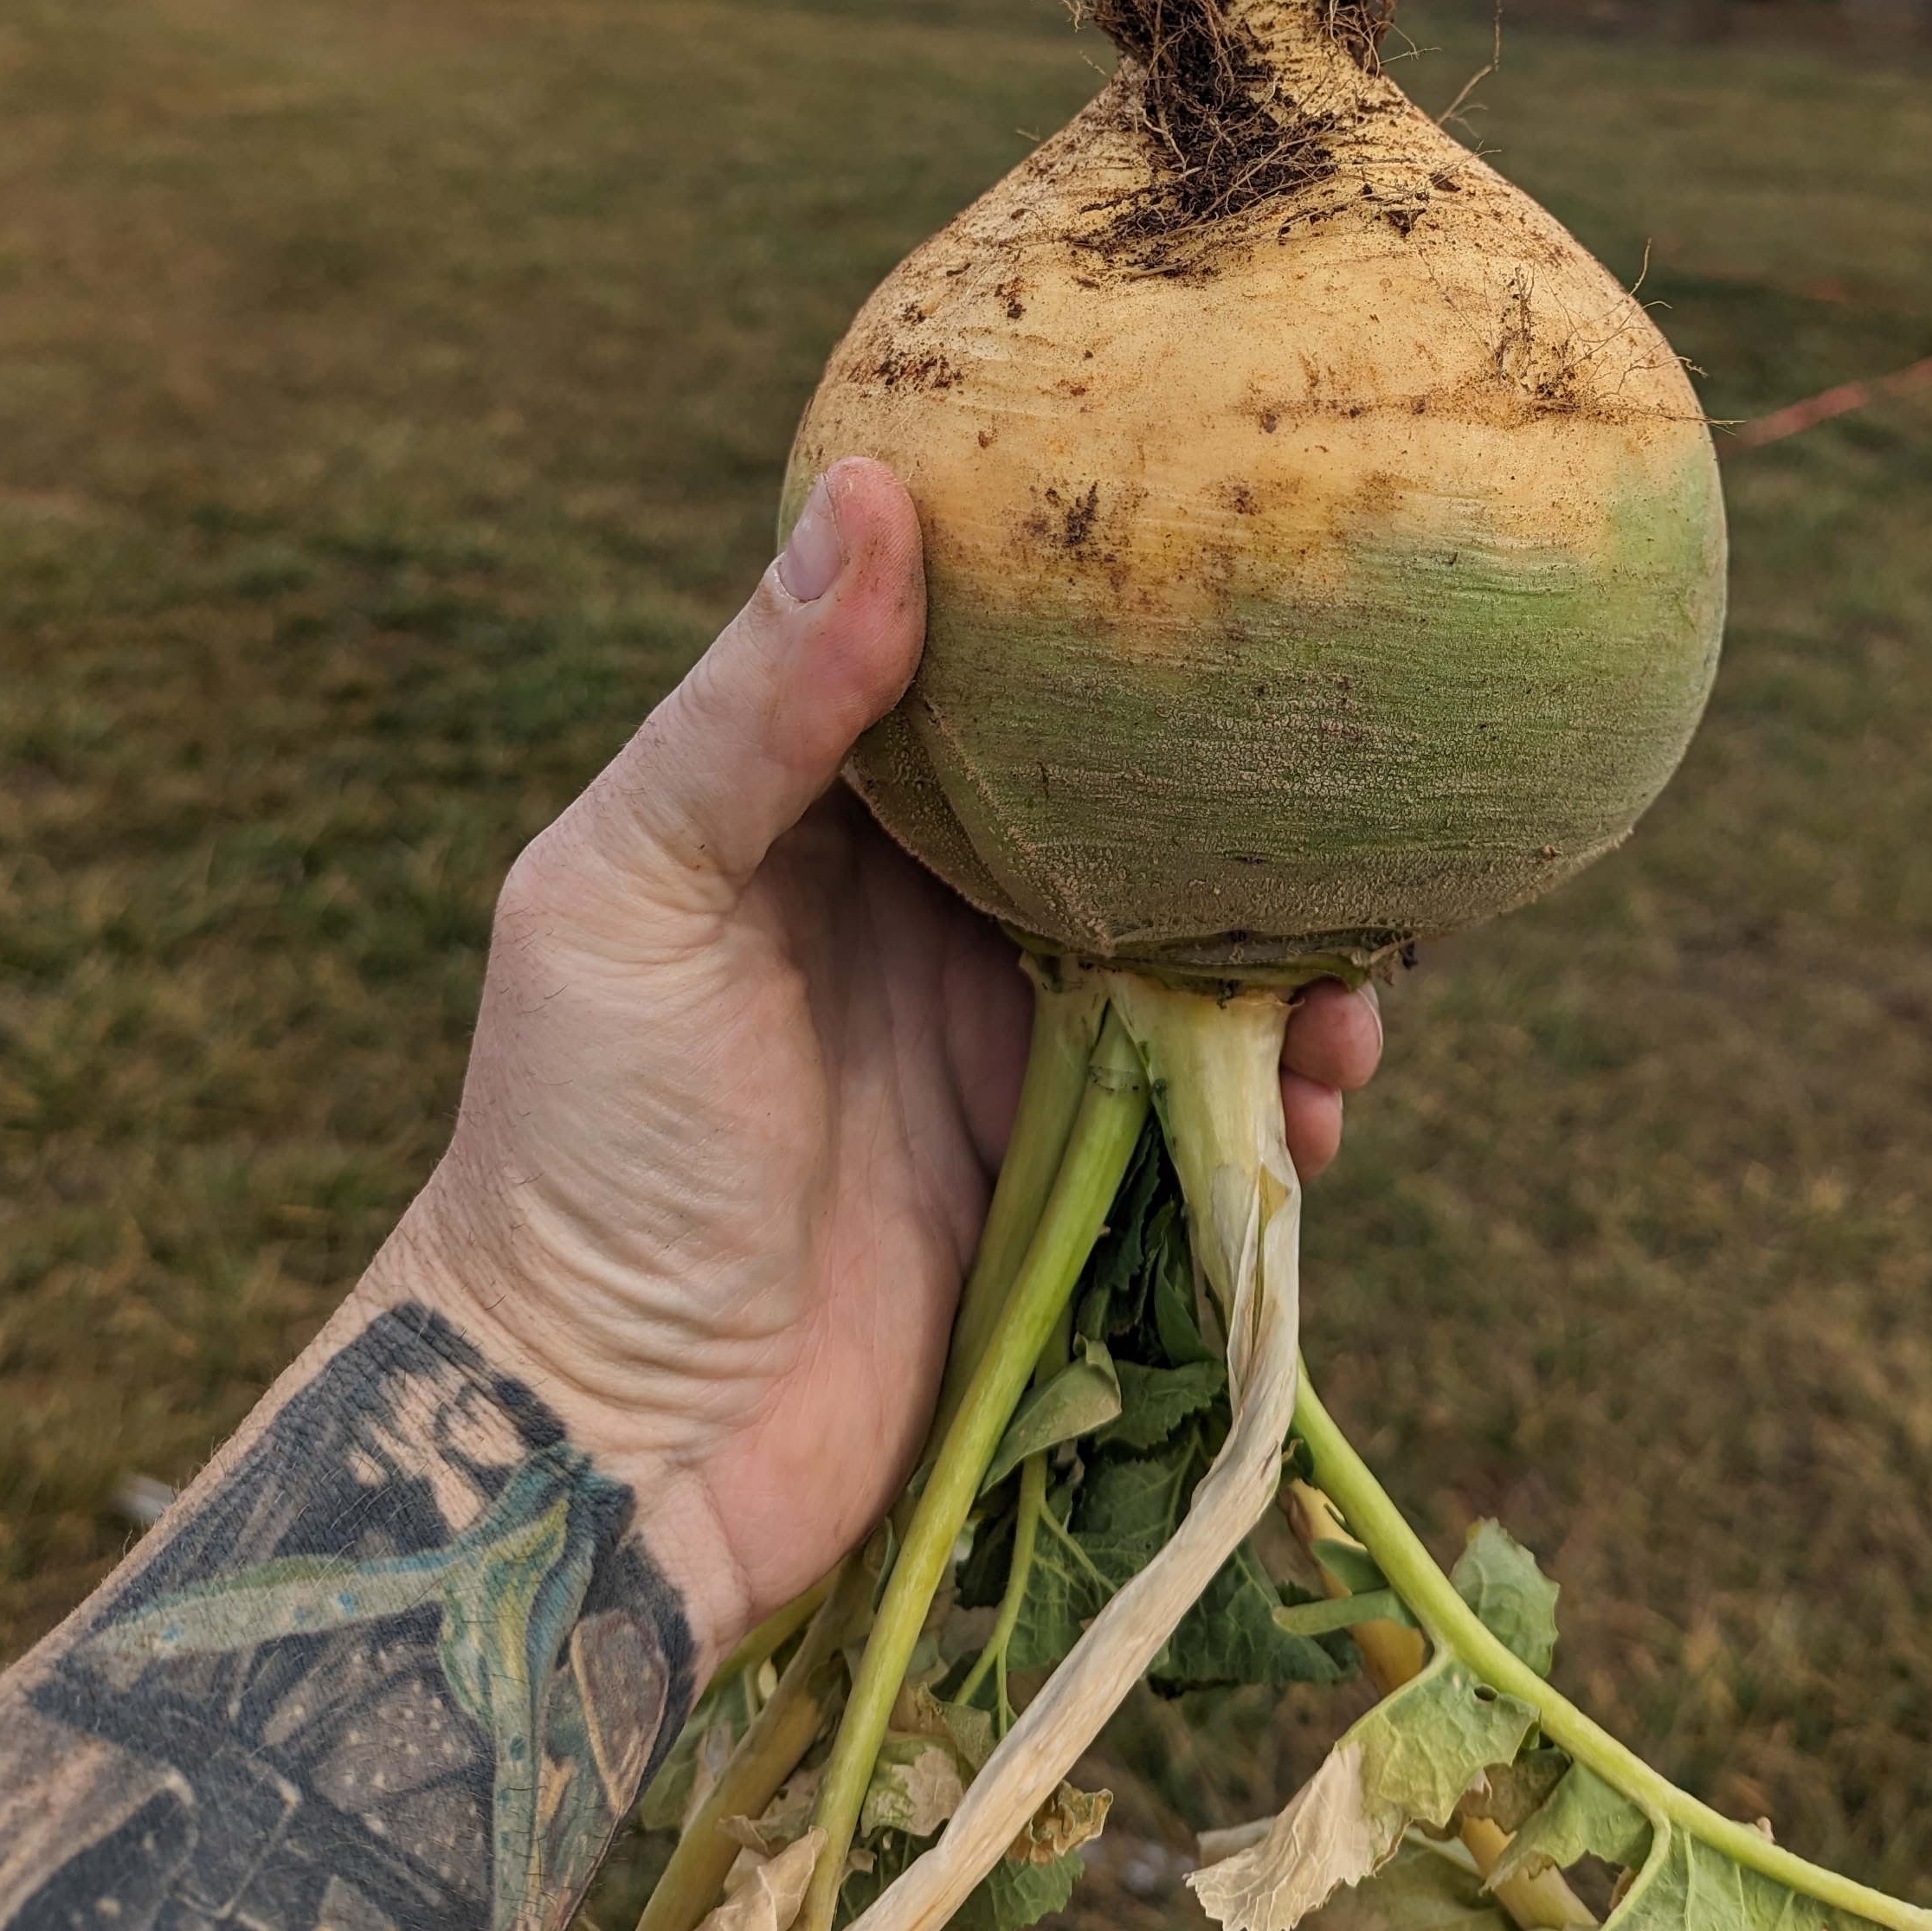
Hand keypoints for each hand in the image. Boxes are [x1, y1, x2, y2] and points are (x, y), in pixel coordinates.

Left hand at [384, 455, 1382, 1659]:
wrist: (602, 1448)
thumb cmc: (578, 1145)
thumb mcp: (634, 893)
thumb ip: (759, 709)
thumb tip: (875, 482)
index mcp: (830, 821)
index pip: (995, 688)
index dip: (1109, 641)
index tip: (1237, 582)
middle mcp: (933, 919)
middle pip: (1131, 828)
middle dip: (1243, 820)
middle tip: (1352, 811)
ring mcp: (1007, 1054)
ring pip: (1197, 972)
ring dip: (1292, 978)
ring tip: (1353, 1008)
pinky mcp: (1065, 1186)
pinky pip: (1211, 1122)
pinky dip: (1281, 1116)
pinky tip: (1317, 1125)